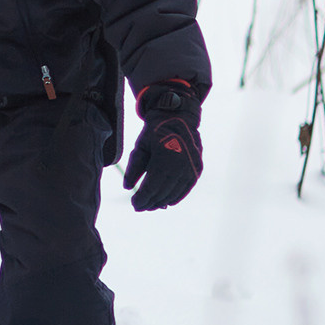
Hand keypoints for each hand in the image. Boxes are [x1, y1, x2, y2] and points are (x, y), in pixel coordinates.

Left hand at [124, 82, 203, 210]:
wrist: (178, 117)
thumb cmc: (155, 132)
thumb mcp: (140, 146)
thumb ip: (134, 168)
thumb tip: (127, 187)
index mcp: (164, 159)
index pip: (152, 187)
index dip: (142, 198)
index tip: (134, 204)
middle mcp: (181, 165)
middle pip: (163, 193)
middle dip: (150, 202)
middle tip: (140, 207)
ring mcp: (192, 168)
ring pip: (175, 193)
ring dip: (162, 202)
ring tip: (151, 205)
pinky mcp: (198, 168)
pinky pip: (186, 188)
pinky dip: (176, 197)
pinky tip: (167, 202)